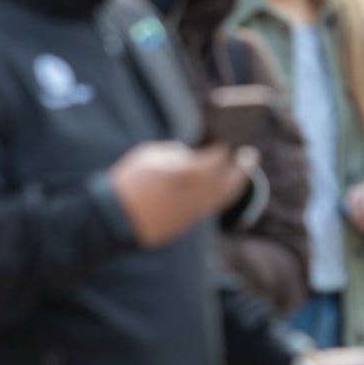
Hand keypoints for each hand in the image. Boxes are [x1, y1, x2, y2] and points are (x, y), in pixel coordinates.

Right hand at [109, 141, 257, 246]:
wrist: (113, 217)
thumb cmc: (130, 179)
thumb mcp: (153, 154)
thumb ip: (177, 153)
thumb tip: (190, 156)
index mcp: (190, 171)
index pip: (220, 156)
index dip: (227, 147)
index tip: (234, 140)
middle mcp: (198, 194)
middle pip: (230, 181)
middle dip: (243, 168)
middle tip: (250, 155)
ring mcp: (193, 212)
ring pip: (222, 198)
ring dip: (234, 184)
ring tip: (240, 173)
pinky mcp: (184, 224)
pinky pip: (208, 208)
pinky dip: (217, 196)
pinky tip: (218, 188)